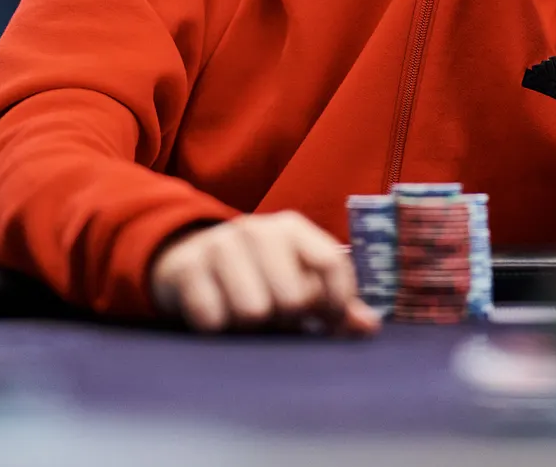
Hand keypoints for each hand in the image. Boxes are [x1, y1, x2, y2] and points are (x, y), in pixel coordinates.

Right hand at [149, 211, 380, 334]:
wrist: (186, 257)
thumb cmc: (256, 274)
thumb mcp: (296, 278)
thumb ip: (335, 303)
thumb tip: (369, 326)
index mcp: (292, 227)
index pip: (331, 264)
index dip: (337, 303)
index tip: (329, 323)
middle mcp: (257, 229)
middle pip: (294, 298)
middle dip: (286, 318)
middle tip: (275, 314)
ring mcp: (219, 245)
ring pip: (254, 313)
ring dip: (250, 325)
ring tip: (245, 312)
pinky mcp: (186, 269)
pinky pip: (214, 321)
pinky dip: (217, 328)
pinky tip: (216, 312)